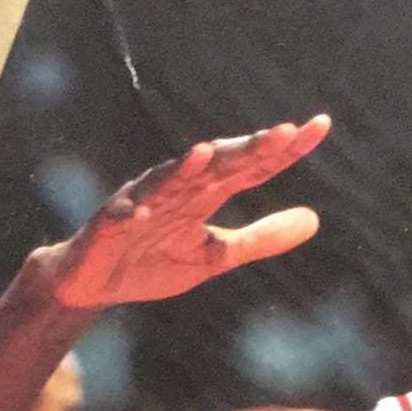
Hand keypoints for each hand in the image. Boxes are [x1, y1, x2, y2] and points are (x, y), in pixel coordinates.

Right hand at [35, 117, 330, 310]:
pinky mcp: (108, 227)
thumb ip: (261, 238)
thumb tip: (316, 219)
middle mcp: (175, 188)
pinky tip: (144, 212)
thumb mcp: (216, 255)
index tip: (320, 127)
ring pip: (167, 181)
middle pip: (217, 164)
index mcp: (203, 193)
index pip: (251, 166)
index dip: (283, 150)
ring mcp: (140, 204)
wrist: (91, 283)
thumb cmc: (152, 261)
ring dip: (186, 168)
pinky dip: (132, 213)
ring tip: (208, 154)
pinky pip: (120, 219)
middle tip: (284, 132)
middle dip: (247, 149)